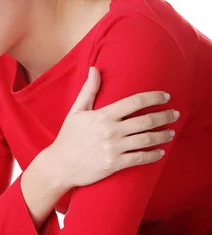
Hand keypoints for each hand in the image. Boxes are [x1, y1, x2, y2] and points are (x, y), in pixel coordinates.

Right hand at [42, 66, 179, 187]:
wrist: (60, 165)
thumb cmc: (68, 137)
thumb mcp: (76, 111)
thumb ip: (89, 90)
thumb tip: (94, 69)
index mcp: (103, 115)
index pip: (134, 102)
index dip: (153, 97)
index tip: (165, 96)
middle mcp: (111, 131)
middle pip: (145, 121)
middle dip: (164, 116)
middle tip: (174, 114)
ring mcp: (114, 148)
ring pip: (146, 140)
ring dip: (163, 135)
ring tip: (171, 132)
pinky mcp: (115, 164)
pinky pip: (140, 158)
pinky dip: (153, 155)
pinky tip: (160, 152)